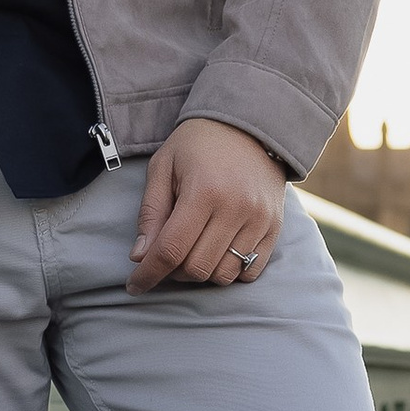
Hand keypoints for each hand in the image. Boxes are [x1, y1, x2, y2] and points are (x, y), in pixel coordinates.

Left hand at [128, 118, 289, 293]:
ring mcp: (259, 220)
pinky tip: (216, 254)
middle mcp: (236, 208)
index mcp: (203, 191)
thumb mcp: (163, 167)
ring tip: (190, 253)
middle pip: (197, 268)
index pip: (171, 250)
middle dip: (172, 273)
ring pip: (223, 274)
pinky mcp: (275, 227)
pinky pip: (250, 271)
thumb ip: (151, 213)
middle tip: (164, 258)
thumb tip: (140, 258)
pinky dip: (229, 272)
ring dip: (200, 274)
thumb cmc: (197, 144)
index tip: (134, 285)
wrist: (249, 125)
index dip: (148, 274)